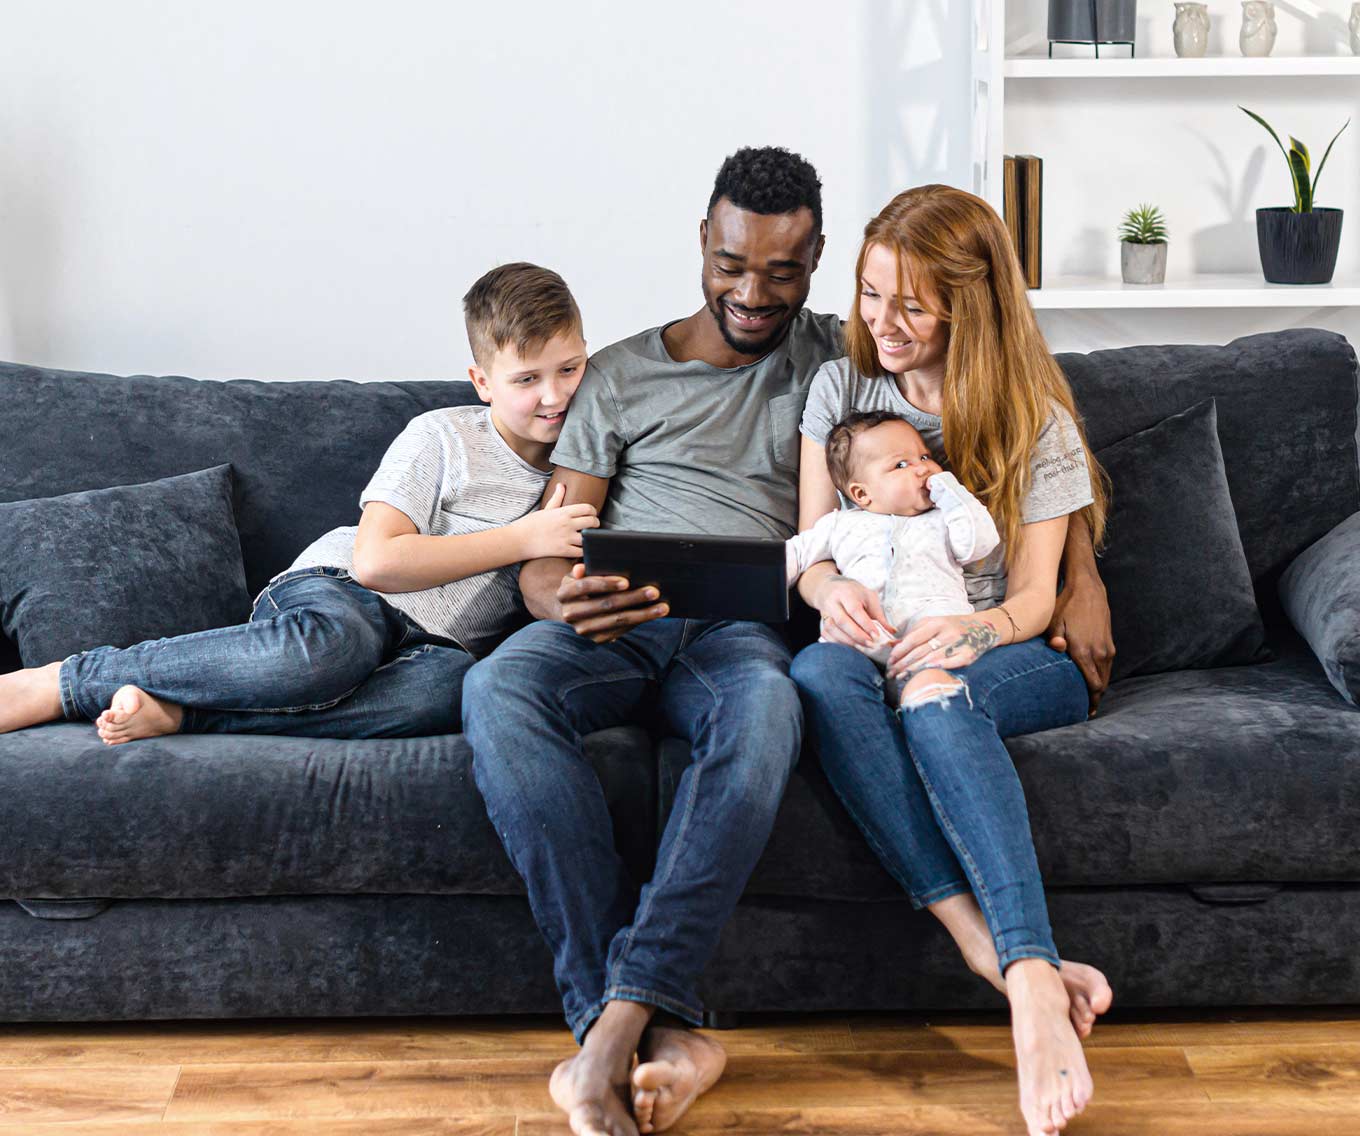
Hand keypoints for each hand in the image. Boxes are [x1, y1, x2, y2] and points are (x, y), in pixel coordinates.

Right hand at [513, 483, 599, 559]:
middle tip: (593, 526)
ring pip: (589, 537)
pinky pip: (581, 551)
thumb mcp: (546, 509)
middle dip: (595, 524)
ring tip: (588, 538)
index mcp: (564, 512)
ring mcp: (566, 538)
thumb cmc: (531, 524)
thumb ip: (557, 497)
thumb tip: (561, 485)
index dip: (593, 512)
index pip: (588, 508)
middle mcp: (567, 524)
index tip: (591, 515)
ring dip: (591, 538)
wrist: (519, 540)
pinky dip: (584, 550)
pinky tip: (581, 548)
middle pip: (592, 522)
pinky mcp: (563, 551)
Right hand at [556, 563, 668, 642]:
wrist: (569, 611)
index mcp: (564, 594)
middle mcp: (570, 614)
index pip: (585, 586)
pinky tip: (653, 615)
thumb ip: (582, 570)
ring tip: (662, 607)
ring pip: (617, 620)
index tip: (626, 581)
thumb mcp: (577, 576)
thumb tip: (580, 568)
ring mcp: (583, 629)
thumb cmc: (580, 586)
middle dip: (632, 598)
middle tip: (654, 591)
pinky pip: (620, 630)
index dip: (605, 584)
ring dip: (642, 614)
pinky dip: (638, 622)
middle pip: (606, 604)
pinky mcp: (596, 639)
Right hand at [814, 574, 894, 647]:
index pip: (854, 610)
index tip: (877, 636)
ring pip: (832, 630)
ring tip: (862, 648)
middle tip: (871, 644)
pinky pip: (827, 635)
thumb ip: (879, 615)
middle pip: (842, 621)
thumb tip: (892, 632)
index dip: (865, 624)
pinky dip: (838, 643)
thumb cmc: (854, 593)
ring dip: (847, 641)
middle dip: (857, 635)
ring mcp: (824, 612)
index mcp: (846, 593)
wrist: (830, 588)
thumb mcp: (869, 597)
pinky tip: (850, 647)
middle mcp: (833, 602)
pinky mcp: (821, 622)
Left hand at [888, 613, 1000, 679]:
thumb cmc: (951, 627)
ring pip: (932, 659)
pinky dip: (939, 667)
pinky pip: (952, 663)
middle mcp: (946, 632)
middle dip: (903, 664)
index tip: (889, 661)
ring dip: (914, 670)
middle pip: (920, 651)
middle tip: (891, 674)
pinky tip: (927, 674)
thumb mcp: (933, 624)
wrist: (983, 626)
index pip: (912, 639)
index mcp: (935, 623)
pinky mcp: (969, 654)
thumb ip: (915, 633)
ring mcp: (958, 643)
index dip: (899, 652)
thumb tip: (893, 645)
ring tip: (901, 677)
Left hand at [1046, 576, 1114, 715]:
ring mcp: (1106, 648)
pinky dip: (1102, 675)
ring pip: (1106, 676)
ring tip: (1089, 698)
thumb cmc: (1065, 606)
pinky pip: (1107, 665)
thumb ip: (1054, 639)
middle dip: (1094, 698)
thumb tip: (1057, 648)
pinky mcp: (1109, 642)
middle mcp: (1099, 653)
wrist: (1087, 590)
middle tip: (1085, 710)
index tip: (1085, 712)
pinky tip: (1093, 678)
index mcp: (1084, 652)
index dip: (1090, 701)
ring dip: (1099, 687)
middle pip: (1101, 684)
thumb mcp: (1053, 621)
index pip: (1093, 686)